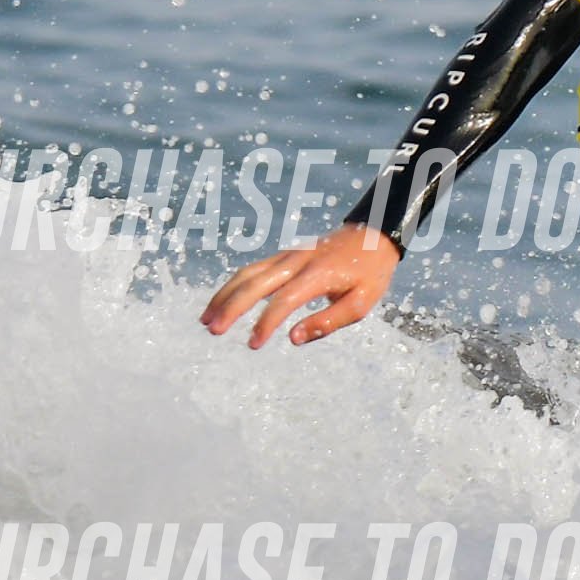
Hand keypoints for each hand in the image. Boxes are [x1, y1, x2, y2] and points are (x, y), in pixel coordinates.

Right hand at [204, 223, 398, 346]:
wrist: (374, 235)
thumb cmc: (369, 273)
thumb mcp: (360, 303)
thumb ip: (327, 322)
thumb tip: (293, 338)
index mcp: (318, 274)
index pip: (284, 300)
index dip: (266, 322)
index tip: (253, 344)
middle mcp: (297, 261)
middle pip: (255, 282)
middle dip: (231, 306)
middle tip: (213, 330)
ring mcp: (287, 256)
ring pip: (248, 273)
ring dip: (224, 295)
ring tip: (206, 319)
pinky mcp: (283, 256)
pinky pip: (252, 269)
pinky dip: (233, 285)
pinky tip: (221, 303)